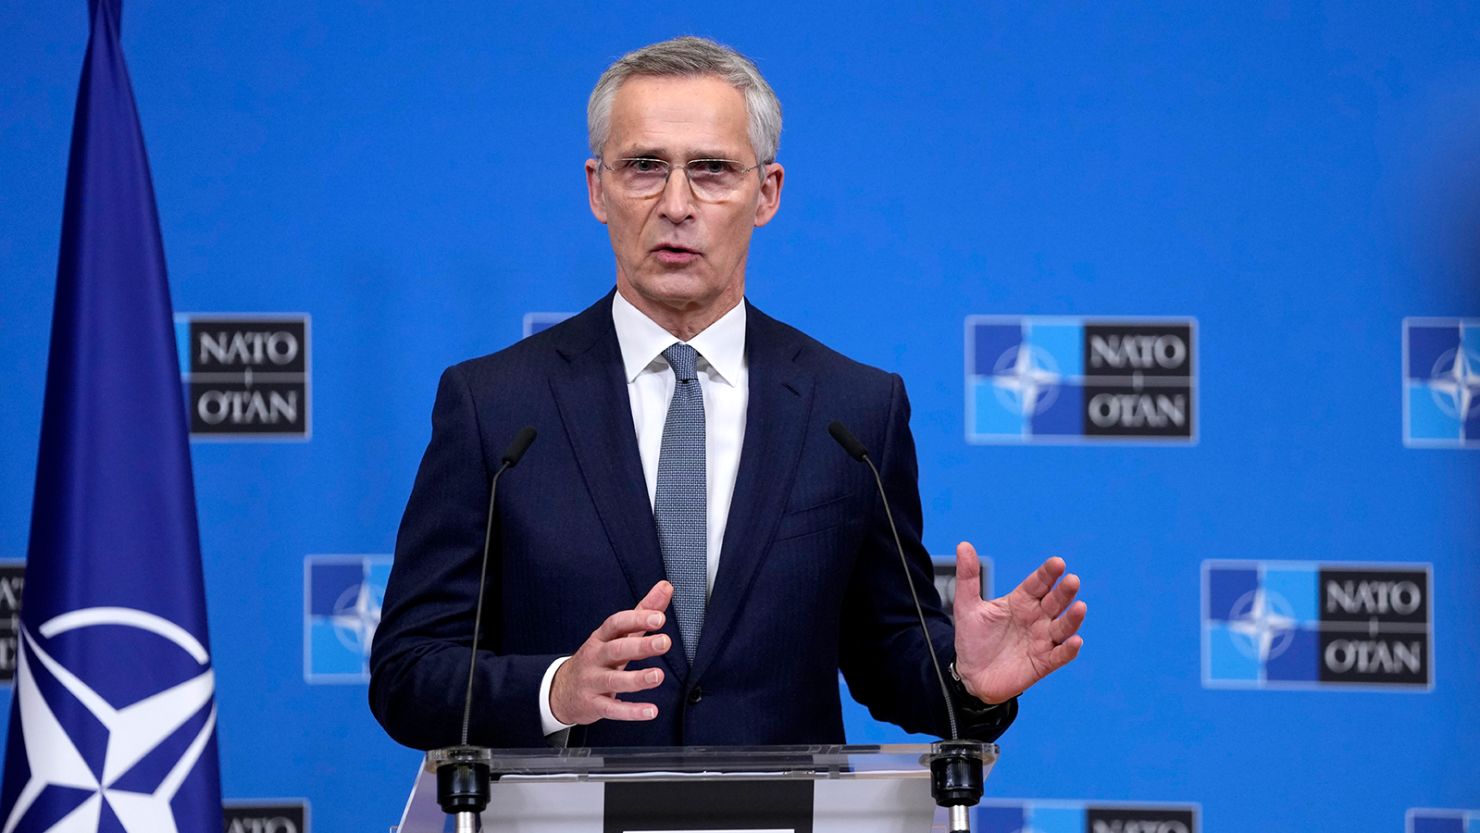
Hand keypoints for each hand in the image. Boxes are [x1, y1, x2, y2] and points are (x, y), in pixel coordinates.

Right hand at [549, 580, 673, 724]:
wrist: (562, 690)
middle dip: (641, 646)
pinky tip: (651, 711)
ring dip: (637, 679)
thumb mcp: (617, 634)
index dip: (637, 619)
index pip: (617, 623)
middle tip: (665, 642)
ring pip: (614, 680)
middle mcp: (595, 657)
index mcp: (602, 637)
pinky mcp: (593, 705)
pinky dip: (631, 712)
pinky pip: (612, 709)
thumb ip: (643, 611)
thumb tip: (666, 587)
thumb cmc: (598, 658)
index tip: (659, 617)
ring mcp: (592, 681)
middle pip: (617, 649)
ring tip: (657, 676)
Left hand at [952, 542, 1084, 704]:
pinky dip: (1069, 649)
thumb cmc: (973, 639)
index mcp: (1021, 602)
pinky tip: (1075, 641)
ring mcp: (1042, 640)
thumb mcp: (967, 606)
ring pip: (1062, 627)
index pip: (1038, 584)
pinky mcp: (1043, 663)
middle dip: (1064, 592)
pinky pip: (1060, 655)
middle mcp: (1036, 619)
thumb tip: (963, 544)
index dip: (1048, 574)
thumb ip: (968, 576)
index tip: (1057, 563)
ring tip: (1080, 607)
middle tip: (1072, 580)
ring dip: (1072, 618)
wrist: (970, 675)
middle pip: (1055, 602)